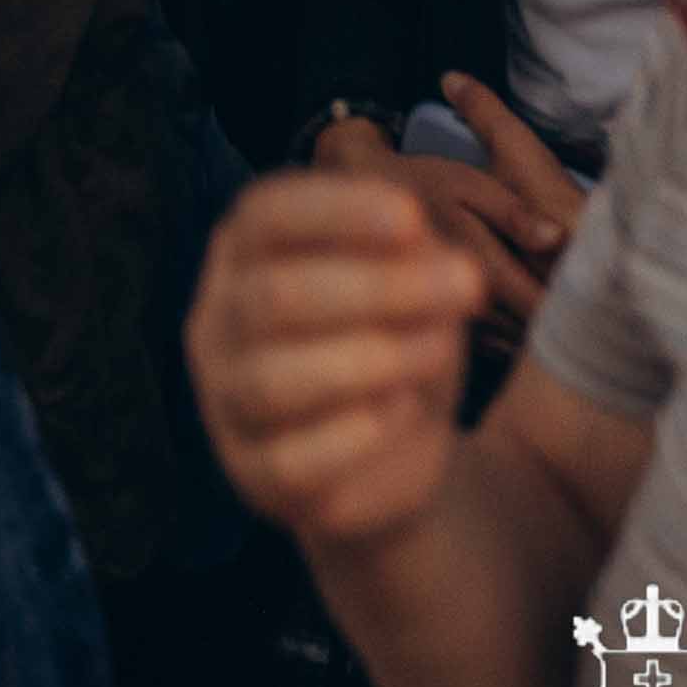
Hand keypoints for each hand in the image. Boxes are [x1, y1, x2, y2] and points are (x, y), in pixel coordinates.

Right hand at [188, 168, 487, 554]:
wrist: (392, 451)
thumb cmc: (391, 336)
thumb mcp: (409, 277)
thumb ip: (408, 248)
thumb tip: (416, 236)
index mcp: (245, 252)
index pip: (266, 215)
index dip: (335, 211)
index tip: (412, 218)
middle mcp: (219, 322)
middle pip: (273, 297)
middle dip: (377, 288)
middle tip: (467, 285)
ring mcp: (226, 403)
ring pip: (271, 381)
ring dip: (370, 360)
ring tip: (441, 351)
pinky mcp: (253, 476)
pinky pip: (289, 461)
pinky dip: (354, 435)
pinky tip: (404, 409)